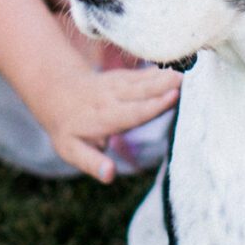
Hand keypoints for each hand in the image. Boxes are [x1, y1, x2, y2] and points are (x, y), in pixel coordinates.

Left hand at [37, 55, 179, 182]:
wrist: (56, 92)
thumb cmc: (68, 128)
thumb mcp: (71, 150)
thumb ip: (92, 162)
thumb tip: (110, 175)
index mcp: (103, 117)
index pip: (132, 112)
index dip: (153, 106)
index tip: (173, 96)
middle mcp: (112, 98)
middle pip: (141, 91)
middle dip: (164, 86)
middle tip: (187, 80)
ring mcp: (117, 84)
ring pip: (143, 80)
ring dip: (165, 76)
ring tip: (188, 73)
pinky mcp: (123, 77)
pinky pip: (143, 74)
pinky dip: (160, 72)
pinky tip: (179, 69)